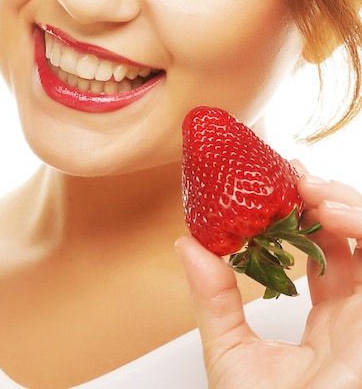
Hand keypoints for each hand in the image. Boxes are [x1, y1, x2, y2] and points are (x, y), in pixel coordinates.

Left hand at [175, 169, 361, 388]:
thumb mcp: (231, 353)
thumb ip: (213, 299)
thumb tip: (186, 244)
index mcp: (331, 324)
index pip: (330, 256)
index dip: (308, 217)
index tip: (274, 185)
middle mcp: (360, 317)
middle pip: (359, 241)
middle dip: (330, 201)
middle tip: (292, 177)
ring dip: (349, 206)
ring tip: (309, 191)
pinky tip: (331, 215)